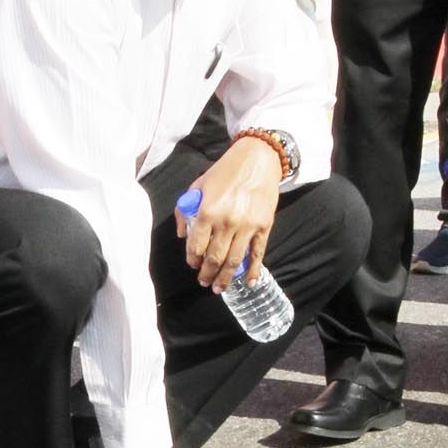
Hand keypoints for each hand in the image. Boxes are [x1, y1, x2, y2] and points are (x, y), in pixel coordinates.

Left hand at [178, 136, 282, 289]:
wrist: (257, 159)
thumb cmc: (225, 171)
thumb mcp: (198, 185)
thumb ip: (185, 210)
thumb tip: (183, 235)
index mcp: (208, 211)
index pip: (196, 245)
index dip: (193, 260)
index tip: (193, 265)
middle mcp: (227, 221)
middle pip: (214, 258)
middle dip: (207, 274)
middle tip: (203, 282)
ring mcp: (247, 225)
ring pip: (234, 260)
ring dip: (225, 278)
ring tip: (219, 288)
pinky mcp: (264, 226)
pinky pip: (258, 253)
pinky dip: (253, 270)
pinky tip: (249, 282)